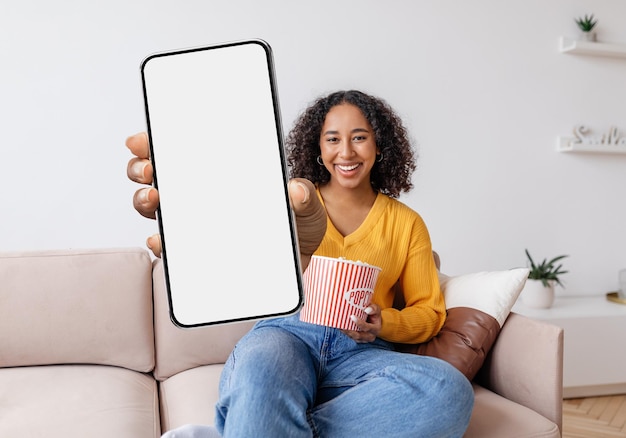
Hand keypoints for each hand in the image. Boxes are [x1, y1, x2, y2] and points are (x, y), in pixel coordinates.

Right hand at [125, 133, 326, 266]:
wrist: (297, 265)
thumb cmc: (296, 228)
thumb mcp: (306, 208)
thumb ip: (303, 197)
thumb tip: (294, 190)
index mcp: (222, 174)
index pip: (182, 151)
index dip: (156, 142)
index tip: (144, 139)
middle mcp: (202, 196)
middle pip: (156, 176)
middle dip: (143, 167)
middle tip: (151, 169)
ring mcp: (196, 224)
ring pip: (155, 207)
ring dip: (144, 200)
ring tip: (154, 199)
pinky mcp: (197, 253)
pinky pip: (169, 247)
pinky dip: (160, 242)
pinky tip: (162, 238)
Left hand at [342, 304, 381, 342]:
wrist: (373, 321)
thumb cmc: (374, 314)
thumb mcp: (377, 309)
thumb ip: (373, 308)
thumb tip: (366, 310)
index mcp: (375, 329)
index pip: (367, 328)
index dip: (360, 323)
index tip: (352, 316)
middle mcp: (370, 336)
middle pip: (358, 335)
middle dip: (349, 330)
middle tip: (341, 323)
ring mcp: (363, 339)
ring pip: (352, 337)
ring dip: (345, 331)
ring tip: (338, 324)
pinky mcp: (357, 339)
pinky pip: (350, 337)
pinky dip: (344, 332)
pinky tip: (339, 326)